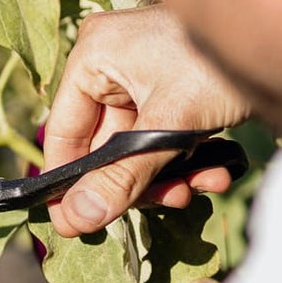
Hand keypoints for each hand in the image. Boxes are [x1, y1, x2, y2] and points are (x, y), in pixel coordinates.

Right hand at [43, 5, 249, 236]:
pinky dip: (185, 162)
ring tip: (198, 187)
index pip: (63, 133)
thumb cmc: (218, 62)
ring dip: (167, 178)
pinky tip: (215, 173)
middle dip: (136, 182)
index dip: (68, 183)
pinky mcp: (173, 93)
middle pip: (104, 148)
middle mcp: (112, 66)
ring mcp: (143, 80)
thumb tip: (77, 220)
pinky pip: (163, 140)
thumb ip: (121, 177)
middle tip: (164, 204)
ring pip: (137, 150)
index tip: (75, 225)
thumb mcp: (168, 127)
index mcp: (93, 57)